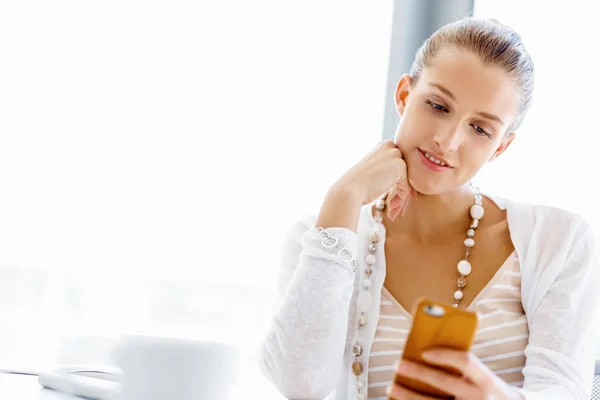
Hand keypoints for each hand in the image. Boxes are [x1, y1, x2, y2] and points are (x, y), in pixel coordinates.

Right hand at [332, 140, 415, 220]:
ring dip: (401, 198)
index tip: (396, 198)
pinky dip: (400, 198)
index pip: (400, 165)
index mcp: (384, 145)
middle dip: (402, 191)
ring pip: (407, 180)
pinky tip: (391, 207)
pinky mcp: (400, 166)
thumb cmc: (358, 185)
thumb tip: (410, 183)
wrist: (350, 190)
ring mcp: (396, 155)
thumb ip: (390, 171)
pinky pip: (407, 186)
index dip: (400, 183)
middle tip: (396, 207)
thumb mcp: (375, 172)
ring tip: (393, 210)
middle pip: (406, 172)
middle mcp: (391, 146)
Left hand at [387, 349, 522, 399]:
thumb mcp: (483, 378)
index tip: (424, 351)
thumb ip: (463, 367)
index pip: (466, 362)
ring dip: (409, 396)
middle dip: (418, 373)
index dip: (444, 355)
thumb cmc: (488, 391)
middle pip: (444, 383)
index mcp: (486, 380)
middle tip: (398, 365)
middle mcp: (480, 397)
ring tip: (391, 388)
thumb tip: (428, 351)